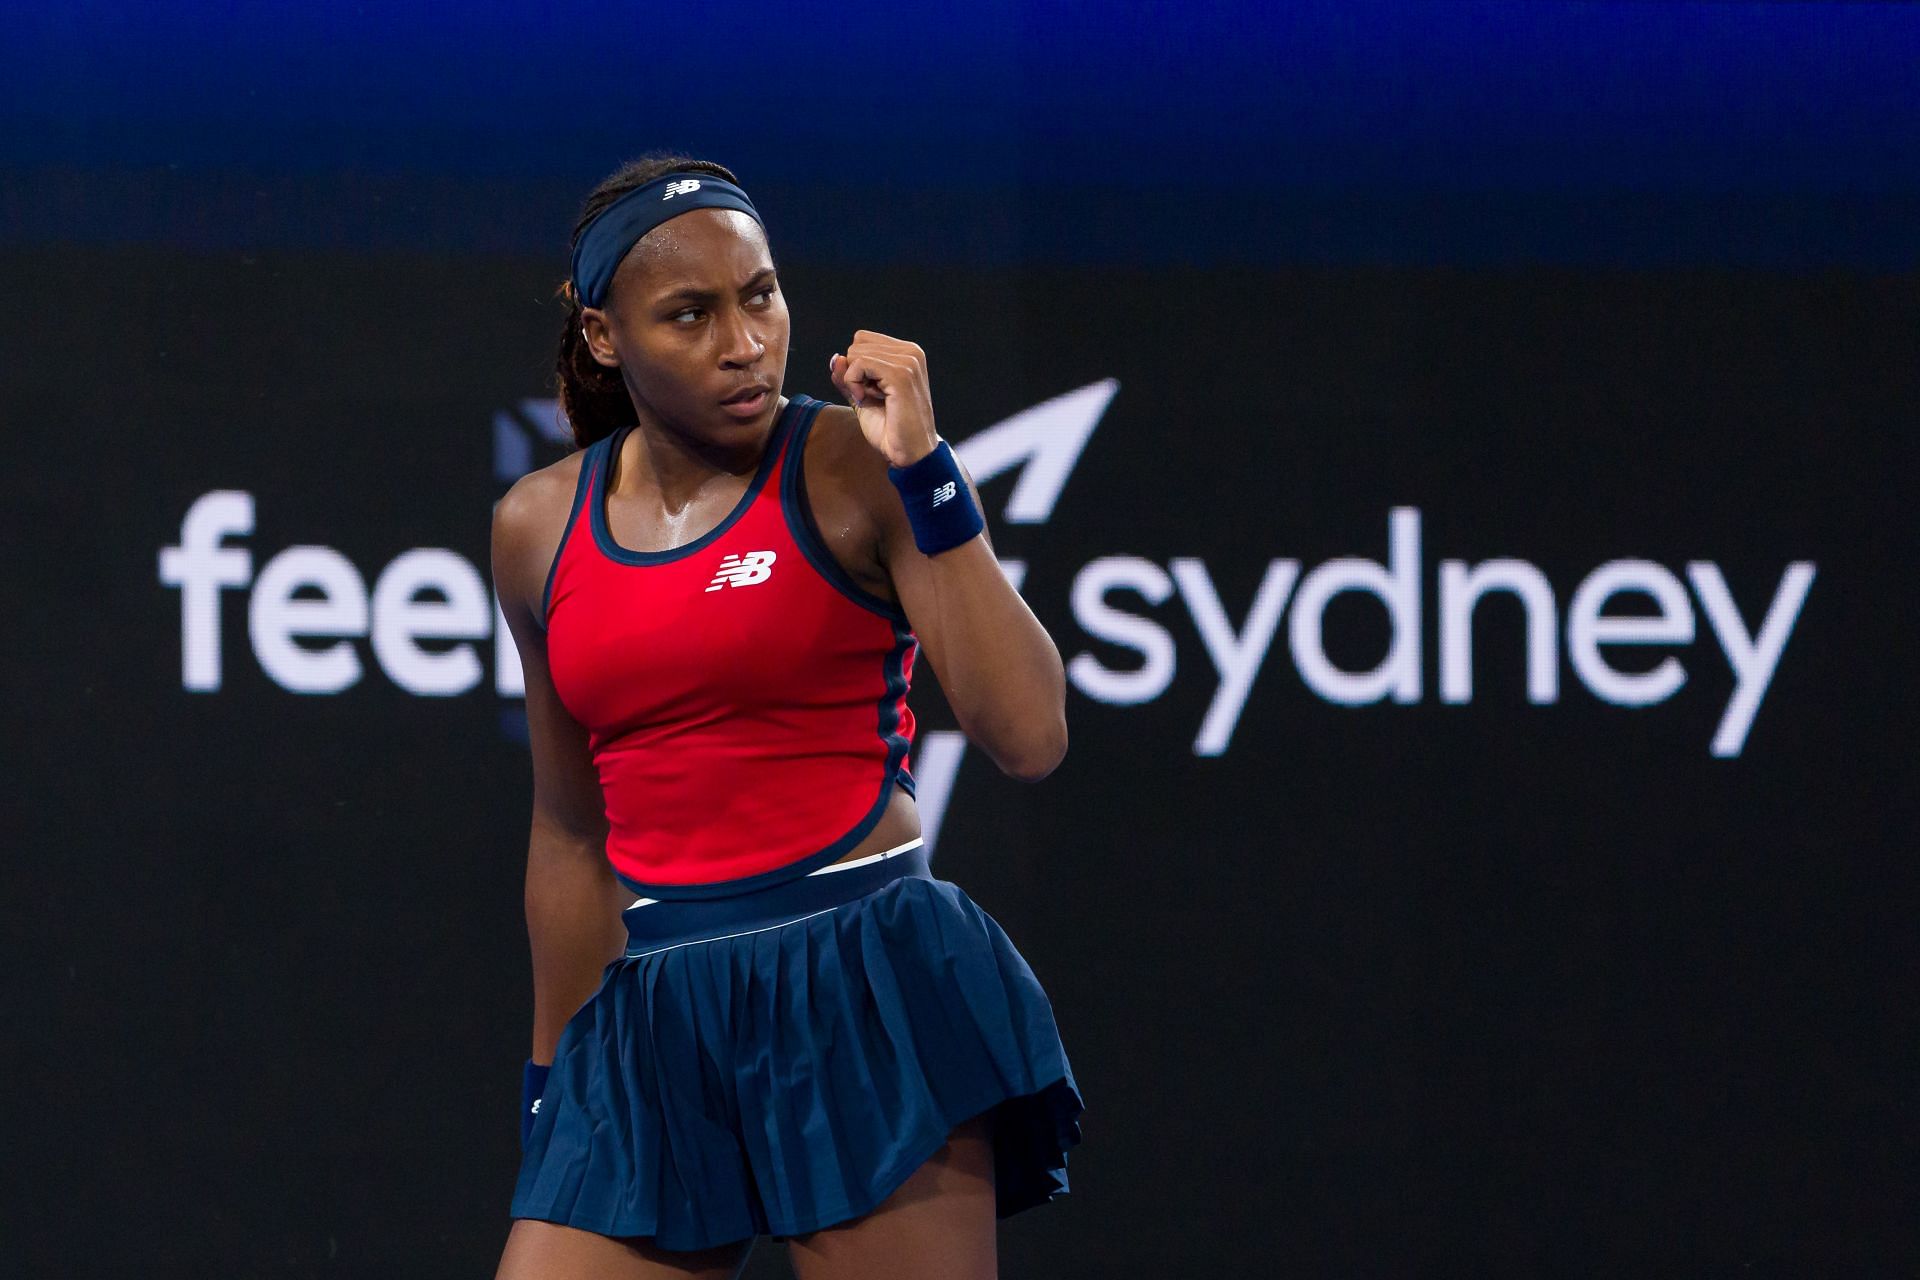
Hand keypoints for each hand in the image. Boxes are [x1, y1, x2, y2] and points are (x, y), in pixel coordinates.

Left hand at [827, 331, 938, 467]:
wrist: (910, 454)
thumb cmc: (890, 430)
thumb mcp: (862, 398)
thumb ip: (849, 376)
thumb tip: (835, 358)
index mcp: (907, 353)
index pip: (862, 340)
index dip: (856, 366)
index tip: (871, 391)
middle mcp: (911, 352)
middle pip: (857, 345)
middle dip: (855, 374)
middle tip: (873, 398)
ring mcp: (908, 361)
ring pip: (856, 353)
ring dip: (855, 381)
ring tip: (875, 401)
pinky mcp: (900, 374)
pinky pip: (859, 364)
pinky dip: (854, 385)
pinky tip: (868, 401)